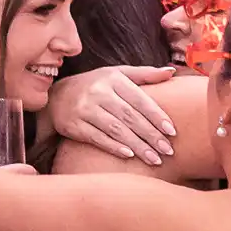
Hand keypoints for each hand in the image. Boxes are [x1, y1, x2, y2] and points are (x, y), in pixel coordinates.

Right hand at [50, 66, 176, 164]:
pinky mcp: (75, 125)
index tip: (172, 132)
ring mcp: (85, 109)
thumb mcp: (117, 74)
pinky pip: (98, 138)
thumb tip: (172, 71)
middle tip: (168, 151)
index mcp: (113, 79)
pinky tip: (130, 156)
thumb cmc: (96, 85)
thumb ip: (145, 74)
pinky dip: (115, 147)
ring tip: (155, 159)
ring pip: (116, 130)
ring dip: (138, 146)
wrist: (57, 97)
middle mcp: (99, 93)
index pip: (140, 99)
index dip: (157, 116)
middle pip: (130, 117)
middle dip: (151, 135)